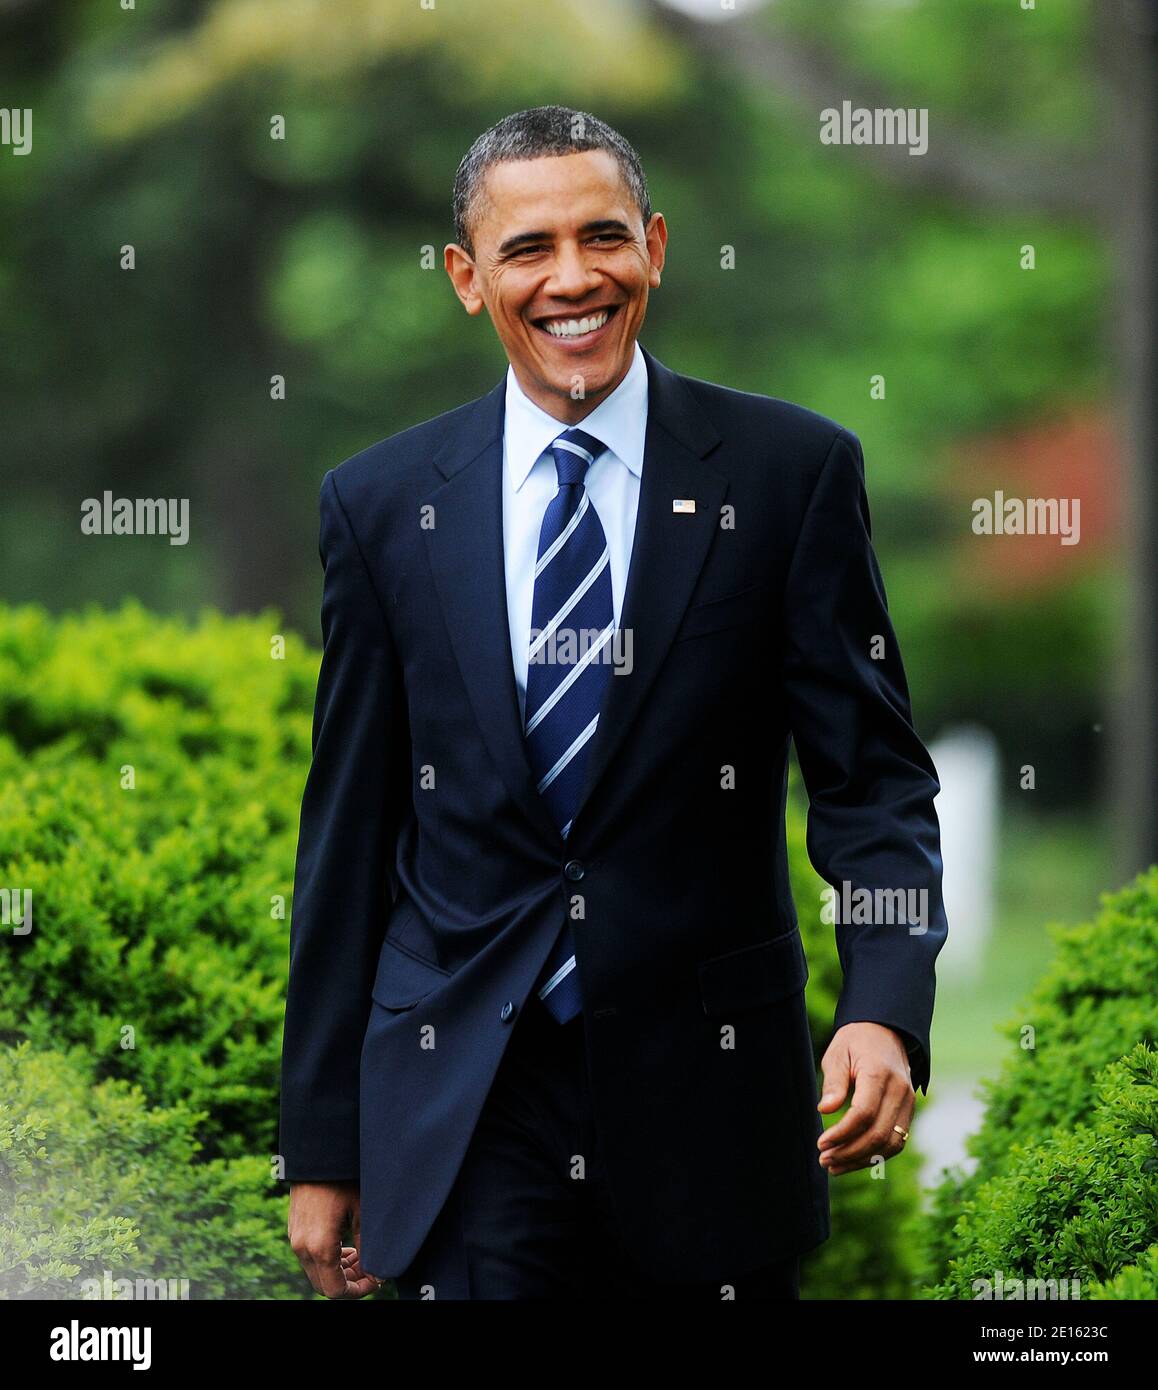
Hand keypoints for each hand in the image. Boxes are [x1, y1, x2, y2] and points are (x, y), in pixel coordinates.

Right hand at [287, 1181, 381, 1297]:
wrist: (317, 1155)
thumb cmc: (342, 1180)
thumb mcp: (362, 1212)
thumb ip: (368, 1247)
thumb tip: (378, 1273)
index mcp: (320, 1247)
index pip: (335, 1290)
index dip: (358, 1291)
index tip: (377, 1280)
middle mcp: (302, 1247)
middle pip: (325, 1285)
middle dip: (350, 1282)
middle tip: (372, 1269)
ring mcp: (295, 1239)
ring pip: (317, 1272)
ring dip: (340, 1271)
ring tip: (362, 1255)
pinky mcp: (294, 1231)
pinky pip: (310, 1257)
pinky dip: (328, 1260)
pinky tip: (346, 1246)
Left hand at [815, 1022, 913, 1175]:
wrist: (885, 1031)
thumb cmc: (856, 1041)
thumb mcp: (837, 1053)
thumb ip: (833, 1081)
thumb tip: (825, 1110)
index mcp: (879, 1073)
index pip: (863, 1113)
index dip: (842, 1134)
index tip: (821, 1143)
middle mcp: (900, 1091)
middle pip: (878, 1134)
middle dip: (850, 1153)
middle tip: (824, 1160)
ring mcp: (908, 1102)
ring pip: (890, 1144)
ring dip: (862, 1160)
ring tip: (835, 1166)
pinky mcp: (909, 1111)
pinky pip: (896, 1141)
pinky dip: (876, 1155)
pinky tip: (854, 1160)